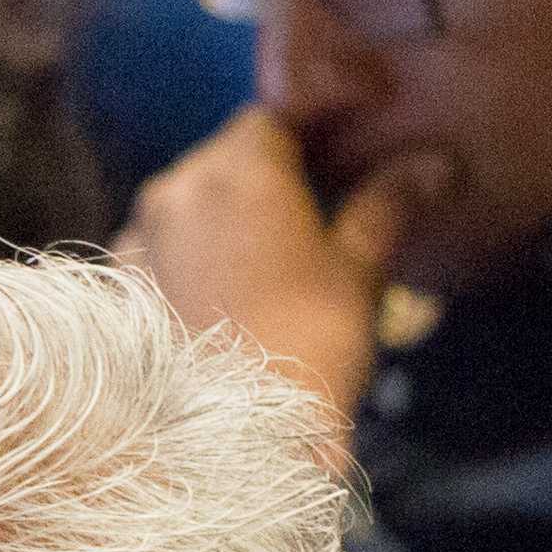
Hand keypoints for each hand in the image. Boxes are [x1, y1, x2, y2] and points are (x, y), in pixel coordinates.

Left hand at [116, 105, 452, 442]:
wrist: (234, 433)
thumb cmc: (308, 342)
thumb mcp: (359, 267)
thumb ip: (388, 203)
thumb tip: (434, 163)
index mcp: (237, 168)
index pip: (270, 119)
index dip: (307, 128)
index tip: (338, 146)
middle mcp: (174, 190)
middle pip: (225, 156)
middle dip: (267, 171)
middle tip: (315, 202)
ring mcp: (137, 237)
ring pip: (187, 201)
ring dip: (225, 213)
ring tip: (272, 252)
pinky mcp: (118, 285)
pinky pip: (159, 247)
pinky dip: (189, 253)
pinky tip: (223, 288)